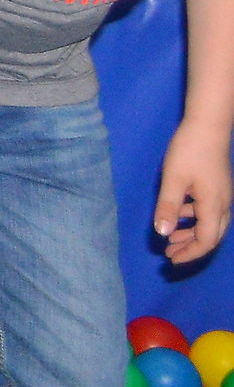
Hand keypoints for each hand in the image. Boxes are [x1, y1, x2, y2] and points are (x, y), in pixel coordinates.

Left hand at [154, 122, 232, 261]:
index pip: (206, 240)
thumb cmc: (189, 151)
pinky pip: (208, 211)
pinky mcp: (218, 187)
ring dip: (191, 233)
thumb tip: (162, 234)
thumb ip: (168, 207)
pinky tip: (178, 214)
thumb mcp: (173, 180)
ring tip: (170, 238)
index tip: (171, 260)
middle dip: (191, 248)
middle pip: (211, 236)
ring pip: (210, 224)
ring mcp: (223, 196)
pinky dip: (194, 218)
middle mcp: (223, 205)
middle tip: (169, 254)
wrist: (208, 126)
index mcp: (214, 206)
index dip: (190, 253)